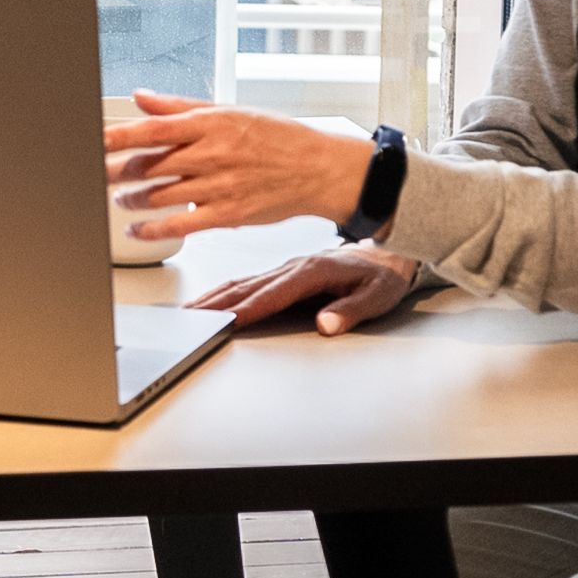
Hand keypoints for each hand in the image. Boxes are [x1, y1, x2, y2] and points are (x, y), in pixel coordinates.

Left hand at [102, 91, 377, 242]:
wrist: (318, 169)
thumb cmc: (276, 137)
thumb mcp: (229, 111)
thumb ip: (179, 107)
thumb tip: (140, 97)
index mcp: (210, 123)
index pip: (153, 129)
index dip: (118, 136)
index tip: (92, 140)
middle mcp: (211, 154)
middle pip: (149, 164)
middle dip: (115, 171)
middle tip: (94, 173)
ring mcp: (219, 186)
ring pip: (159, 195)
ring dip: (130, 199)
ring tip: (117, 199)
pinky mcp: (227, 214)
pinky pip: (180, 224)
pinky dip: (152, 228)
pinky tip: (136, 229)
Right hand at [190, 247, 423, 335]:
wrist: (388, 253)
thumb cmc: (383, 276)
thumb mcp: (378, 296)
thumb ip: (351, 311)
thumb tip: (326, 324)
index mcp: (315, 270)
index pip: (277, 293)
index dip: (252, 307)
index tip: (230, 320)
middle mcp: (295, 266)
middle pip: (249, 286)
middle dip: (219, 303)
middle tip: (192, 319)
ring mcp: (286, 268)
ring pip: (243, 282)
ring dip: (214, 297)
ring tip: (189, 311)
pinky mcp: (283, 272)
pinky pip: (248, 281)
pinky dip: (224, 291)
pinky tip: (209, 300)